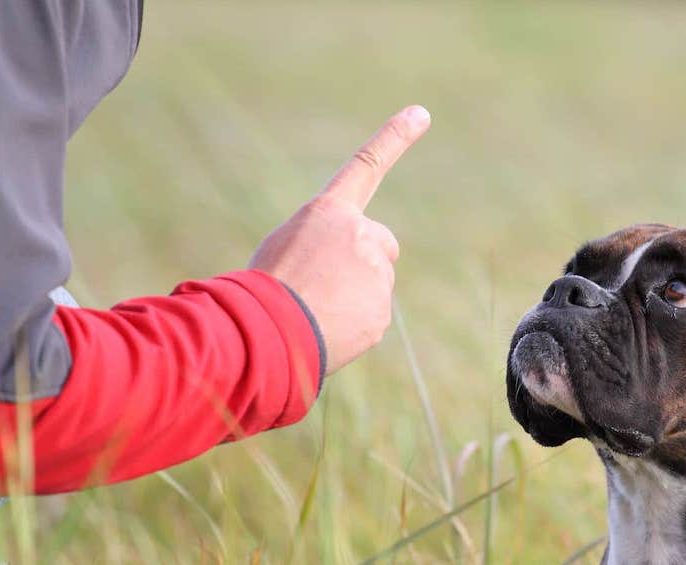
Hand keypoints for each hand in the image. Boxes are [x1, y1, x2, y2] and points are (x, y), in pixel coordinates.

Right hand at [249, 105, 430, 375]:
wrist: (265, 330)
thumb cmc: (264, 287)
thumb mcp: (285, 247)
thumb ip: (324, 244)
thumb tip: (345, 275)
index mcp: (328, 213)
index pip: (366, 166)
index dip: (395, 138)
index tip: (421, 113)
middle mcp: (360, 234)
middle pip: (381, 244)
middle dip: (365, 261)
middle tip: (328, 282)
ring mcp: (375, 273)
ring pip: (375, 284)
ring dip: (352, 296)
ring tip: (316, 308)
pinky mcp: (381, 310)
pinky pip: (371, 316)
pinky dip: (353, 324)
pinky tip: (326, 328)